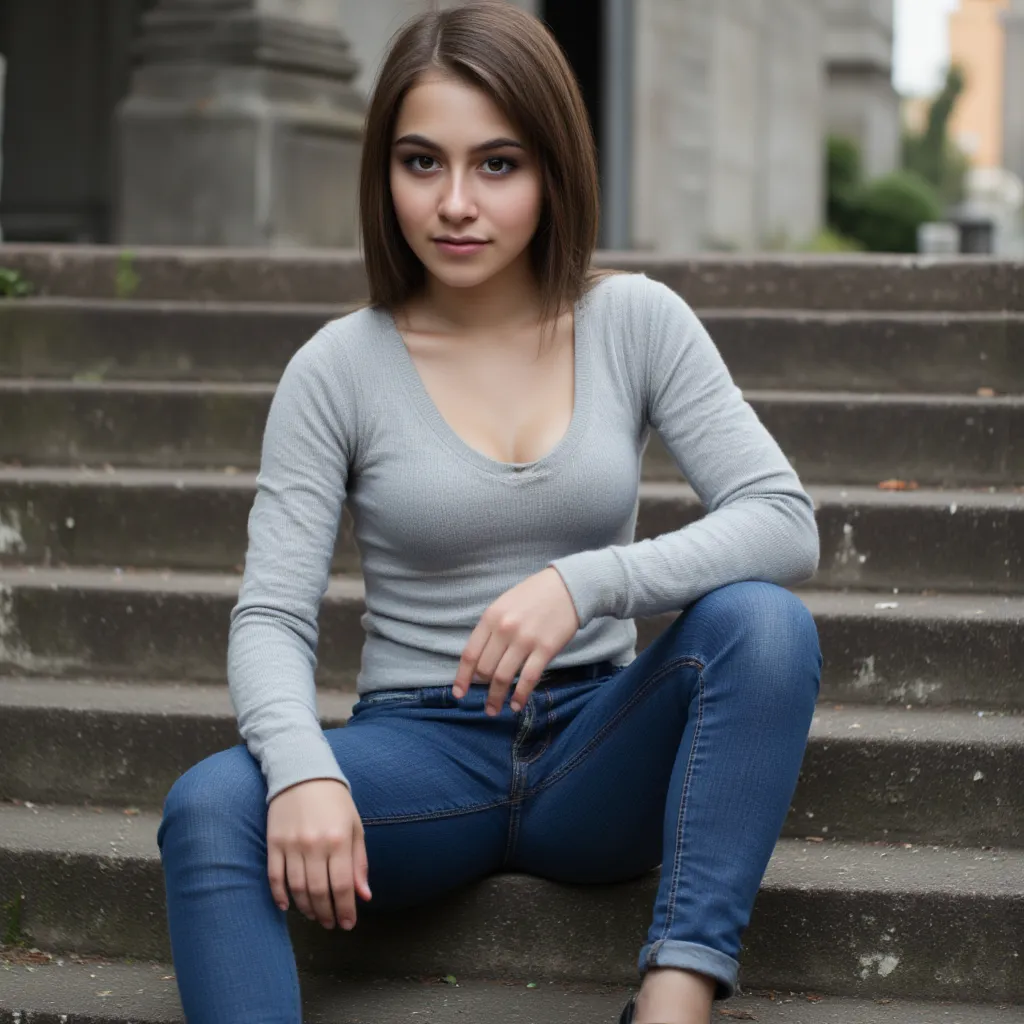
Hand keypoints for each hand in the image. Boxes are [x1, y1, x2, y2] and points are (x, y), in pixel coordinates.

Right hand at [266, 778, 371, 930]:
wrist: (302, 773)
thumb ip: (358, 862)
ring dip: (306, 908)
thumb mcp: (354, 826)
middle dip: (326, 913)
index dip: (345, 910)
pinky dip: (280, 895)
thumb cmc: (334, 801)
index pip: (342, 886)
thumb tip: (364, 895)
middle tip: (330, 923)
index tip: (347, 924)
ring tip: (315, 915)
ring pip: (297, 888)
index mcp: (339, 840)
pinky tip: (287, 906)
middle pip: (318, 891)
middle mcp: (315, 844)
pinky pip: (274, 877)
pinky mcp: (274, 843)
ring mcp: (292, 844)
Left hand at [453, 567, 579, 715]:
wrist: (568, 587)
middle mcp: (505, 629)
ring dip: (496, 698)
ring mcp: (525, 640)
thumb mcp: (504, 604)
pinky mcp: (546, 649)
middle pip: (485, 669)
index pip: (470, 654)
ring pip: (503, 677)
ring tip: (494, 710)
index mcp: (491, 617)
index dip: (462, 677)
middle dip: (482, 689)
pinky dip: (519, 695)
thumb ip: (491, 629)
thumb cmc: (533, 595)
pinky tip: (516, 705)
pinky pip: (528, 679)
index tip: (458, 693)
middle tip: (484, 702)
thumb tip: (479, 661)